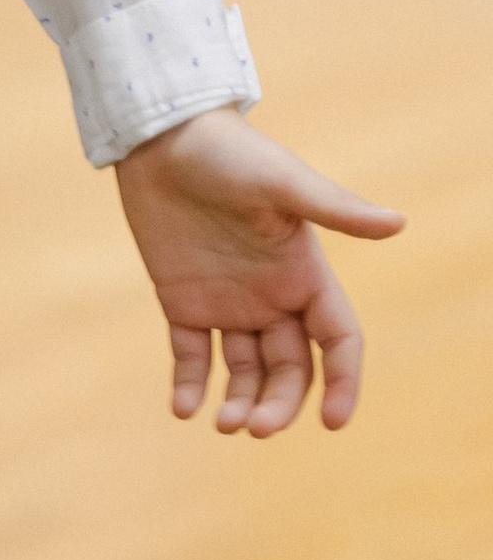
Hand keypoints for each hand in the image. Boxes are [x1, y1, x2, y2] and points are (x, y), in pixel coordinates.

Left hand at [115, 106, 403, 434]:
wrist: (161, 132)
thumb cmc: (229, 151)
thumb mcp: (283, 182)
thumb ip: (335, 209)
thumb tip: (397, 223)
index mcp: (304, 273)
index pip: (338, 340)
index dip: (342, 381)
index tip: (332, 421)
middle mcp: (271, 296)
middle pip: (290, 369)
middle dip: (281, 403)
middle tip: (256, 427)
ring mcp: (227, 301)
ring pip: (245, 371)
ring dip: (240, 403)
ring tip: (224, 424)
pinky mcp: (182, 299)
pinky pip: (190, 355)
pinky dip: (189, 385)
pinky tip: (184, 409)